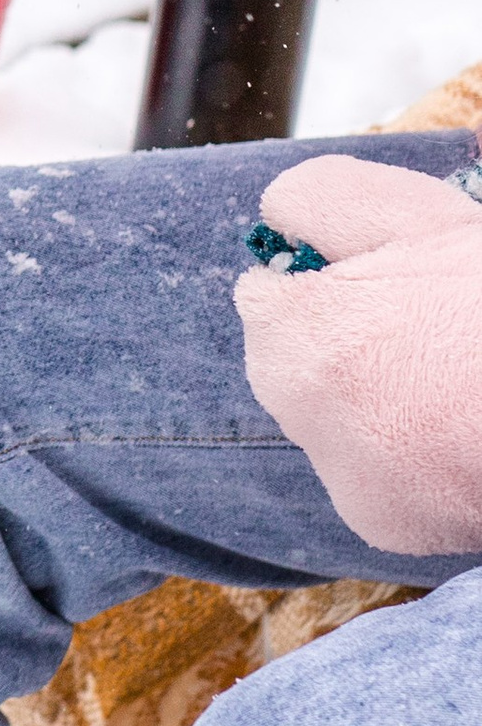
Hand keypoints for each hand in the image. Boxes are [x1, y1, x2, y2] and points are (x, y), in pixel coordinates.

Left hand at [237, 155, 481, 553]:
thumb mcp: (424, 212)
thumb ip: (327, 199)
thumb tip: (276, 217)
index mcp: (301, 334)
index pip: (264, 295)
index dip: (326, 278)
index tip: (385, 279)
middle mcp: (305, 419)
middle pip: (295, 363)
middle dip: (346, 340)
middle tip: (435, 326)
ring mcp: (347, 481)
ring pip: (335, 421)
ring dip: (377, 400)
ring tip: (457, 379)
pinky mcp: (389, 526)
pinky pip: (376, 478)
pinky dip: (407, 459)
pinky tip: (463, 433)